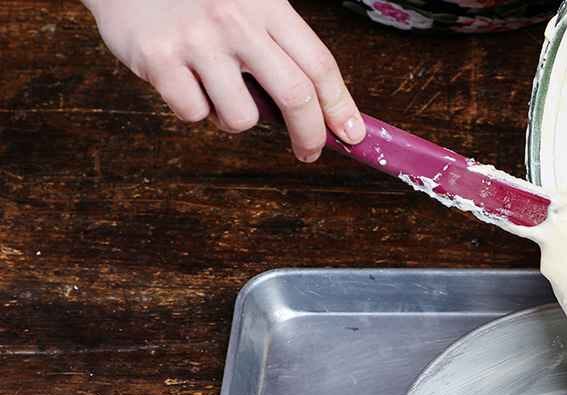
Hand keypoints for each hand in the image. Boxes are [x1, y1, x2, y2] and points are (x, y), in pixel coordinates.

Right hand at [83, 0, 364, 160]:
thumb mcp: (246, 3)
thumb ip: (279, 46)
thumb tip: (321, 109)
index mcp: (266, 5)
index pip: (319, 65)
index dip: (340, 107)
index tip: (352, 135)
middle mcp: (236, 20)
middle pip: (295, 96)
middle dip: (310, 135)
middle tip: (309, 151)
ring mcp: (198, 40)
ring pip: (242, 118)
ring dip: (236, 119)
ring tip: (218, 90)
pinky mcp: (159, 58)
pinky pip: (193, 114)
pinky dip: (192, 109)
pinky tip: (182, 78)